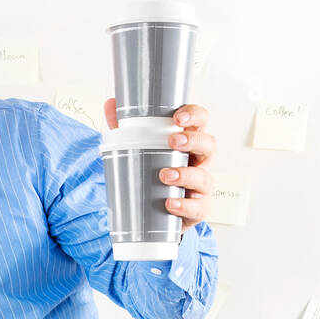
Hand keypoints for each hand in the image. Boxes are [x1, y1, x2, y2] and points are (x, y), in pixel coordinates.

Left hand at [104, 100, 215, 228]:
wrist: (151, 214)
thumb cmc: (150, 175)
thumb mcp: (136, 149)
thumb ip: (124, 127)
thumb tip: (111, 104)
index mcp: (187, 143)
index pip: (200, 122)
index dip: (194, 115)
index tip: (178, 117)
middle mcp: (198, 162)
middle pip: (208, 145)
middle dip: (193, 141)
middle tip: (173, 141)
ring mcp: (200, 187)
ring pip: (204, 177)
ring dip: (186, 174)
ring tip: (164, 175)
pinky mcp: (198, 209)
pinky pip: (199, 207)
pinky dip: (185, 206)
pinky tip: (170, 203)